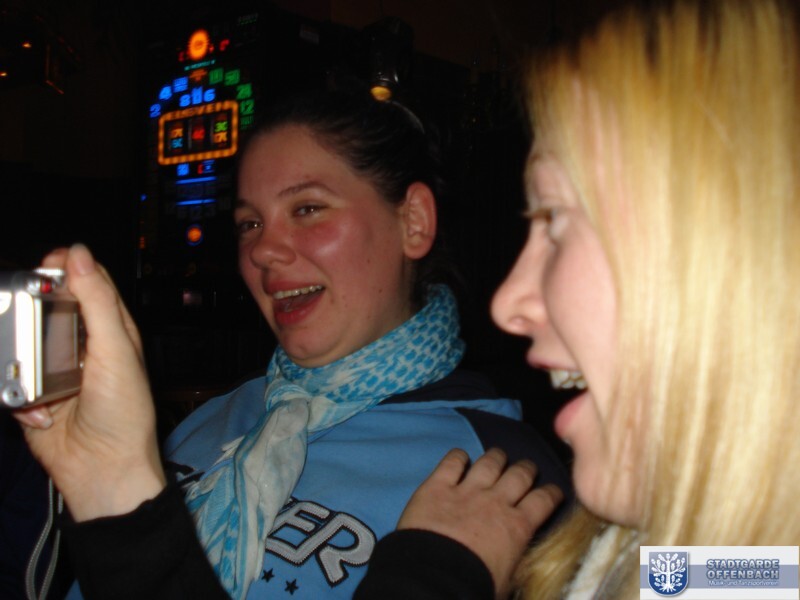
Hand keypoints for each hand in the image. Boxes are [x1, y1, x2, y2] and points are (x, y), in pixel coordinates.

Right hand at [14, 245, 165, 520]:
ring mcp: (54, 371)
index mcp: (110, 331)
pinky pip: (10, 382)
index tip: (48, 261)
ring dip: (22, 359)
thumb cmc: (124, 413)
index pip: (88, 285)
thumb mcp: (116, 350)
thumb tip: (79, 255)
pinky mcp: (33, 397)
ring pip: (21, 343)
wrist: (103, 470)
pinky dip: (19, 396)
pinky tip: (41, 411)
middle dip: (32, 311)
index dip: (68, 268)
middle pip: (47, 309)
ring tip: (35, 378)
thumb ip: (97, 302)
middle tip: (23, 311)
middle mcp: (82, 346)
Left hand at [398, 448, 562, 598]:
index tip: (553, 491)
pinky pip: (451, 462)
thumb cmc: (475, 585)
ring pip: (489, 463)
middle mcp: (495, 502)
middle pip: (519, 475)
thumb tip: (520, 557)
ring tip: (498, 455)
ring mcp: (466, 491)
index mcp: (517, 527)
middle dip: (526, 469)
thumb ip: (516, 560)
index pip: (543, 501)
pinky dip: (457, 456)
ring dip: (496, 457)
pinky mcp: (437, 486)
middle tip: (527, 469)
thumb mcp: (508, 580)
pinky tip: (460, 456)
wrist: (436, 578)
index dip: (551, 493)